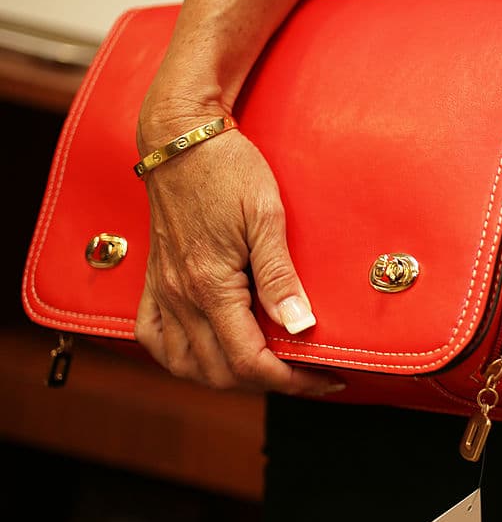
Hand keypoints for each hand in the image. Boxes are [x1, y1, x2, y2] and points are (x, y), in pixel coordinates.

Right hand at [133, 112, 345, 396]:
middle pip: (221, 373)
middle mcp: (181, 296)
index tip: (326, 377)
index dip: (293, 380)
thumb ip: (279, 276)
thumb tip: (300, 326)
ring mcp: (164, 290)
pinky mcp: (155, 280)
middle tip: (308, 373)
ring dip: (228, 378)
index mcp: (210, 285)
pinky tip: (208, 353)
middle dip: (269, 383)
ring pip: (186, 365)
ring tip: (267, 368)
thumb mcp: (266, 216)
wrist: (181, 138)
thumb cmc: (228, 169)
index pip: (251, 361)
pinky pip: (155, 339)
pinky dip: (183, 359)